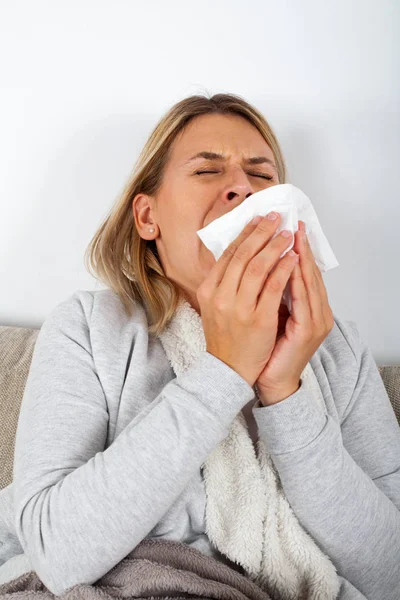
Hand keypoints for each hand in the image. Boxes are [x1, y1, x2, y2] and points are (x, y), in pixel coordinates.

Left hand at [255, 221, 334, 404]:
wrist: (271, 380)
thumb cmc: (269, 348)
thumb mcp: (272, 314)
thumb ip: (274, 291)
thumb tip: (262, 264)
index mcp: (310, 308)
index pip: (305, 271)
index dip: (299, 248)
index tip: (290, 226)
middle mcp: (318, 312)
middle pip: (310, 272)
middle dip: (301, 246)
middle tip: (293, 223)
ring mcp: (315, 321)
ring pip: (310, 282)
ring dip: (301, 257)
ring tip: (293, 235)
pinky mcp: (308, 331)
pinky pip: (303, 299)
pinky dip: (297, 279)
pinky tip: (290, 262)